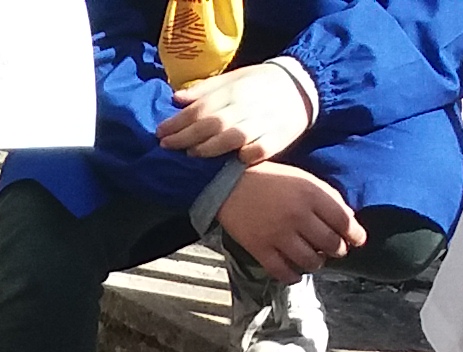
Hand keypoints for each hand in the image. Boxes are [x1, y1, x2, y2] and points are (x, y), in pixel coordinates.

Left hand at [159, 62, 317, 161]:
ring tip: (192, 154)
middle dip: (186, 136)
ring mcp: (263, 122)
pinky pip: (260, 151)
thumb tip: (176, 98)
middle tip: (166, 146)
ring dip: (211, 148)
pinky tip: (234, 161)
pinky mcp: (278, 138)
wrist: (302, 85)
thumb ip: (205, 90)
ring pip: (234, 137)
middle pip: (212, 124)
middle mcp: (247, 106)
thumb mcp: (233, 78)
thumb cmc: (259, 83)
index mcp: (234, 90)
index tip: (160, 132)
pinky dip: (247, 156)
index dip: (178, 121)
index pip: (201, 108)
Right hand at [218, 161, 361, 282]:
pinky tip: (295, 274)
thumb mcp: (303, 178)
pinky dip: (292, 276)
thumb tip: (347, 220)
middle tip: (335, 250)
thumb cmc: (270, 178)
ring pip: (309, 261)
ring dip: (317, 263)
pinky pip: (282, 271)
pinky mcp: (260, 248)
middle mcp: (297, 216)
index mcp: (311, 194)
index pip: (343, 221)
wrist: (229, 183)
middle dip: (337, 250)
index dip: (355, 234)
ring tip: (315, 259)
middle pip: (330, 244)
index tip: (358, 240)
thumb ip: (325, 197)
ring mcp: (278, 234)